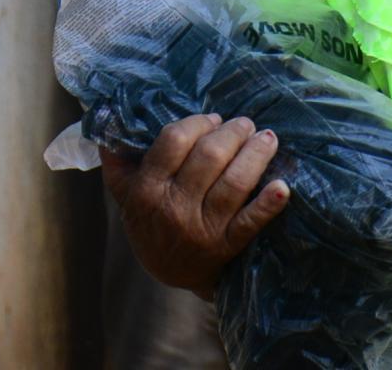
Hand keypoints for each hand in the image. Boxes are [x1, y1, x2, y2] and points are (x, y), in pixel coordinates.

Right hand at [102, 113, 289, 298]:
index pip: (174, 141)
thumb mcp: (127, 195)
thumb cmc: (152, 221)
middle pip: (210, 156)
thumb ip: (119, 162)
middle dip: (233, 133)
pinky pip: (250, 222)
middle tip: (246, 124)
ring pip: (235, 182)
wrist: (172, 272)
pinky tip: (282, 187)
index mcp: (146, 190)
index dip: (198, 123)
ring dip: (256, 155)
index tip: (213, 119)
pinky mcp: (226, 246)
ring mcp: (202, 228)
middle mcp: (173, 207)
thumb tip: (109, 123)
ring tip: (268, 139)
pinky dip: (268, 204)